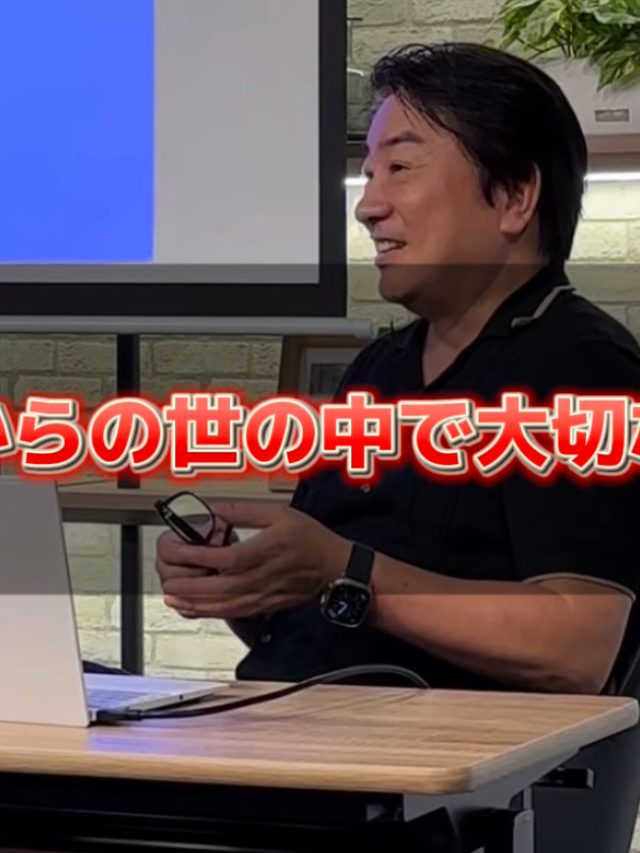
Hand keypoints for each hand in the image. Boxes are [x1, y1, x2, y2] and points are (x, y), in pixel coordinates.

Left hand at [155, 502, 350, 619]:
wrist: (333, 567)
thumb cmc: (308, 538)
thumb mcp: (278, 513)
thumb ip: (243, 512)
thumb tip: (214, 510)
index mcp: (263, 551)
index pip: (225, 558)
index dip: (198, 556)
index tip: (177, 550)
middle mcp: (260, 577)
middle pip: (218, 586)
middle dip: (188, 585)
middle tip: (166, 579)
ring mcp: (261, 595)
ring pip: (222, 604)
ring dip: (194, 602)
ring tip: (172, 597)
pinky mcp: (263, 605)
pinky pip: (232, 613)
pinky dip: (209, 613)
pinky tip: (194, 609)